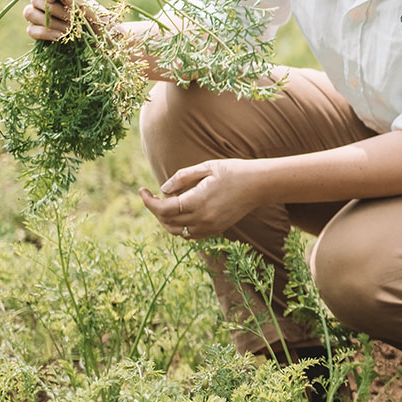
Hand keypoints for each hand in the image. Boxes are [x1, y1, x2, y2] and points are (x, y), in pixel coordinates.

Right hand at [22, 0, 105, 41]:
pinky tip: (60, 37)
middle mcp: (47, 3)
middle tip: (70, 18)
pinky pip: (31, 30)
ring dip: (49, 21)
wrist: (103, 41)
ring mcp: (41, 18)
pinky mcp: (40, 33)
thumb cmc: (99, 21)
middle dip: (53, 9)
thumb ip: (78, 1)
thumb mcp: (93, 9)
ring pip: (30, 13)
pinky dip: (45, 33)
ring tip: (68, 29)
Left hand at [139, 158, 263, 239]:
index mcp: (198, 202)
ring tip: (166, 204)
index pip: (162, 209)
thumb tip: (163, 189)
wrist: (259, 185)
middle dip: (155, 209)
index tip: (142, 190)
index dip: (148, 201)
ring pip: (177, 231)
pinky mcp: (217, 229)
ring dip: (166, 220)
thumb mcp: (206, 167)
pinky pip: (191, 234)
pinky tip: (182, 213)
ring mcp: (210, 227)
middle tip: (153, 194)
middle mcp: (202, 219)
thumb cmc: (233, 171)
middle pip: (167, 221)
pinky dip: (180, 227)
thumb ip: (182, 178)